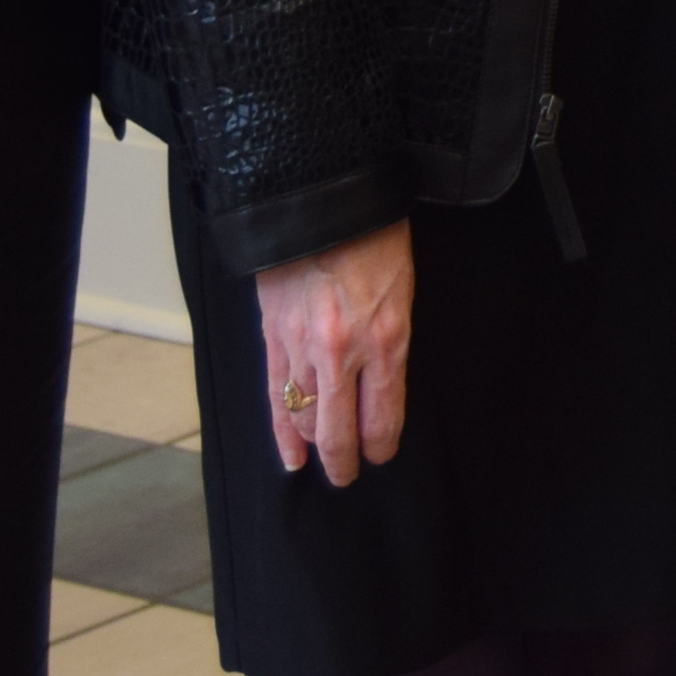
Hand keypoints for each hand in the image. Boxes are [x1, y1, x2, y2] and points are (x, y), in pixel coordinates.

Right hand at [254, 218, 412, 484]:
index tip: (381, 455)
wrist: (325, 199)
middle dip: (345, 461)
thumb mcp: (403, 291)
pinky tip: (289, 456)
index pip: (382, 417)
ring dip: (314, 446)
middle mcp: (343, 353)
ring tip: (323, 462)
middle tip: (349, 475)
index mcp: (386, 340)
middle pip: (339, 432)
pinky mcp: (272, 337)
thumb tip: (379, 383)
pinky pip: (275, 396)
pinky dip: (281, 431)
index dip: (381, 446)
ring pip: (304, 418)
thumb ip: (391, 342)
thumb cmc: (375, 237)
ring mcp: (303, 348)